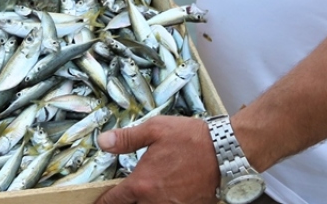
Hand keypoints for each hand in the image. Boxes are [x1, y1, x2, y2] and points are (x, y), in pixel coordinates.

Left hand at [93, 116, 218, 203]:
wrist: (226, 152)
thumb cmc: (191, 139)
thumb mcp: (155, 129)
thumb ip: (126, 139)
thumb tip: (103, 142)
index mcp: (142, 184)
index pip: (114, 200)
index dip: (104, 202)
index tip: (100, 202)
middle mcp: (155, 201)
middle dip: (126, 203)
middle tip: (124, 195)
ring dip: (145, 203)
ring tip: (145, 194)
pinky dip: (163, 203)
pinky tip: (165, 195)